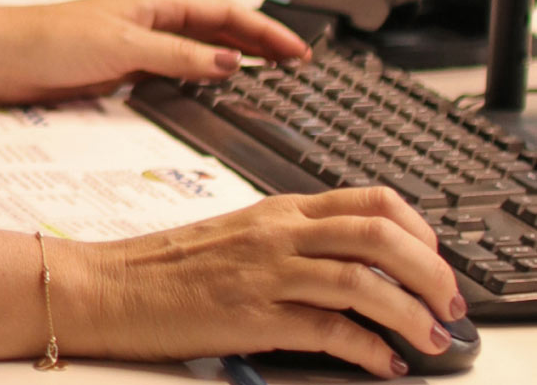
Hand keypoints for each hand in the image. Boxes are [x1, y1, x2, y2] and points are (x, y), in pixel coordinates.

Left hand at [0, 0, 308, 104]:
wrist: (1, 58)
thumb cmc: (51, 40)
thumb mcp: (123, 47)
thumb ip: (177, 56)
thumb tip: (230, 61)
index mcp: (153, 3)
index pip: (222, 11)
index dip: (263, 30)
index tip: (299, 51)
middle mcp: (149, 19)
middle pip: (217, 28)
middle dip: (258, 42)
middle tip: (299, 66)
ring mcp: (138, 43)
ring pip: (199, 48)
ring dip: (235, 59)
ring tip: (273, 77)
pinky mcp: (124, 68)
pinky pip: (177, 69)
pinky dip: (203, 77)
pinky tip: (218, 91)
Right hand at [57, 188, 464, 377]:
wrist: (112, 285)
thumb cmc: (172, 267)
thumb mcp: (240, 237)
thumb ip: (294, 242)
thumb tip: (358, 267)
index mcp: (278, 210)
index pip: (369, 199)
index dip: (419, 229)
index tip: (437, 261)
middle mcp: (277, 233)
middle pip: (378, 234)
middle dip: (430, 271)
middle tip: (449, 304)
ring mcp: (265, 272)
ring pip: (362, 280)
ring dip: (411, 314)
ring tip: (431, 340)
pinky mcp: (253, 315)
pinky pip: (328, 329)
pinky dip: (367, 349)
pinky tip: (382, 363)